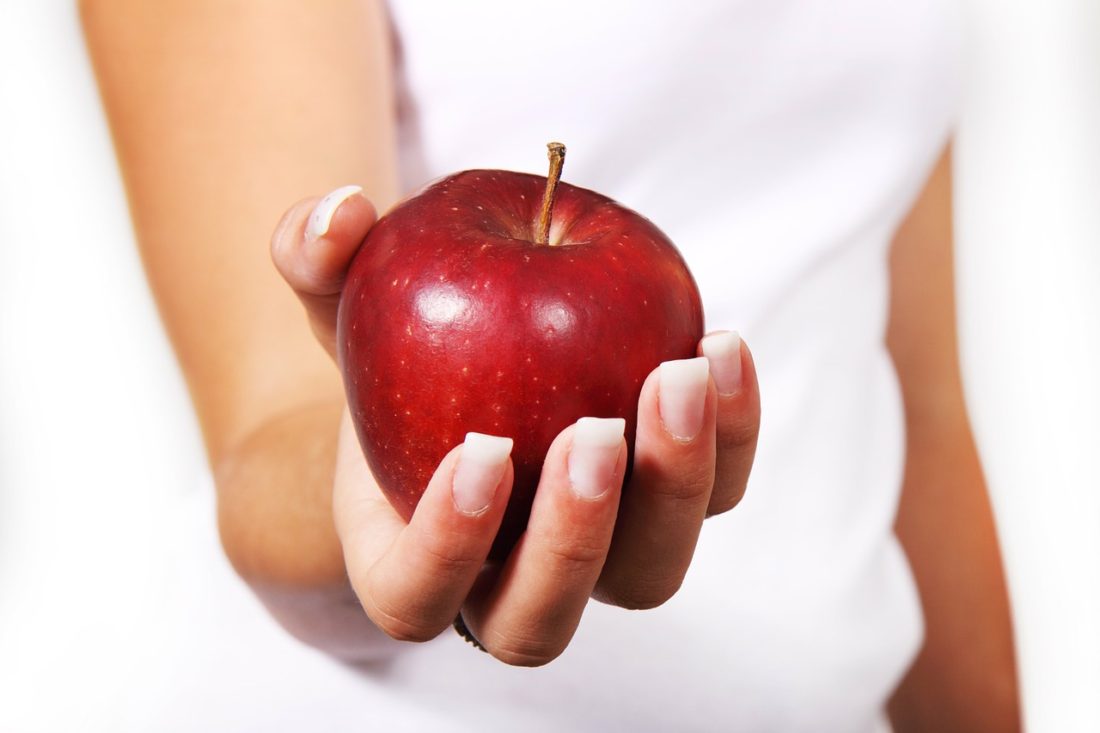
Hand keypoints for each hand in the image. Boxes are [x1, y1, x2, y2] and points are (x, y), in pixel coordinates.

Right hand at [271, 186, 760, 665]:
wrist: (467, 364)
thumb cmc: (395, 350)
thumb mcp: (347, 298)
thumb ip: (318, 260)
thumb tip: (334, 213)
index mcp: (409, 558)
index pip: (418, 596)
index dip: (448, 545)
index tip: (481, 450)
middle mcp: (503, 579)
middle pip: (542, 619)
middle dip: (576, 534)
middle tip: (597, 430)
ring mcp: (595, 554)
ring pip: (647, 573)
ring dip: (676, 486)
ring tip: (683, 372)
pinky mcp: (663, 501)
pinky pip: (714, 495)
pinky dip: (731, 434)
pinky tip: (721, 347)